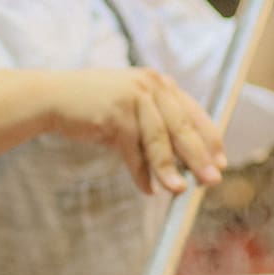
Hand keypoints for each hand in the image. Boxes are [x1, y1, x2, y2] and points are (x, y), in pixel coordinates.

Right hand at [45, 69, 227, 194]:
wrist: (52, 99)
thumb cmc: (94, 109)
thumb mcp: (130, 115)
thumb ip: (155, 131)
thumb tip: (184, 166)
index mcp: (159, 83)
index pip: (193, 113)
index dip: (209, 139)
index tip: (221, 162)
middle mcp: (150, 85)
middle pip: (182, 126)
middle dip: (198, 156)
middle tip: (212, 180)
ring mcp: (132, 97)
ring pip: (159, 139)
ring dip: (170, 168)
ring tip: (179, 190)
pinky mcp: (115, 113)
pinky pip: (133, 149)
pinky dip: (140, 171)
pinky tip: (147, 188)